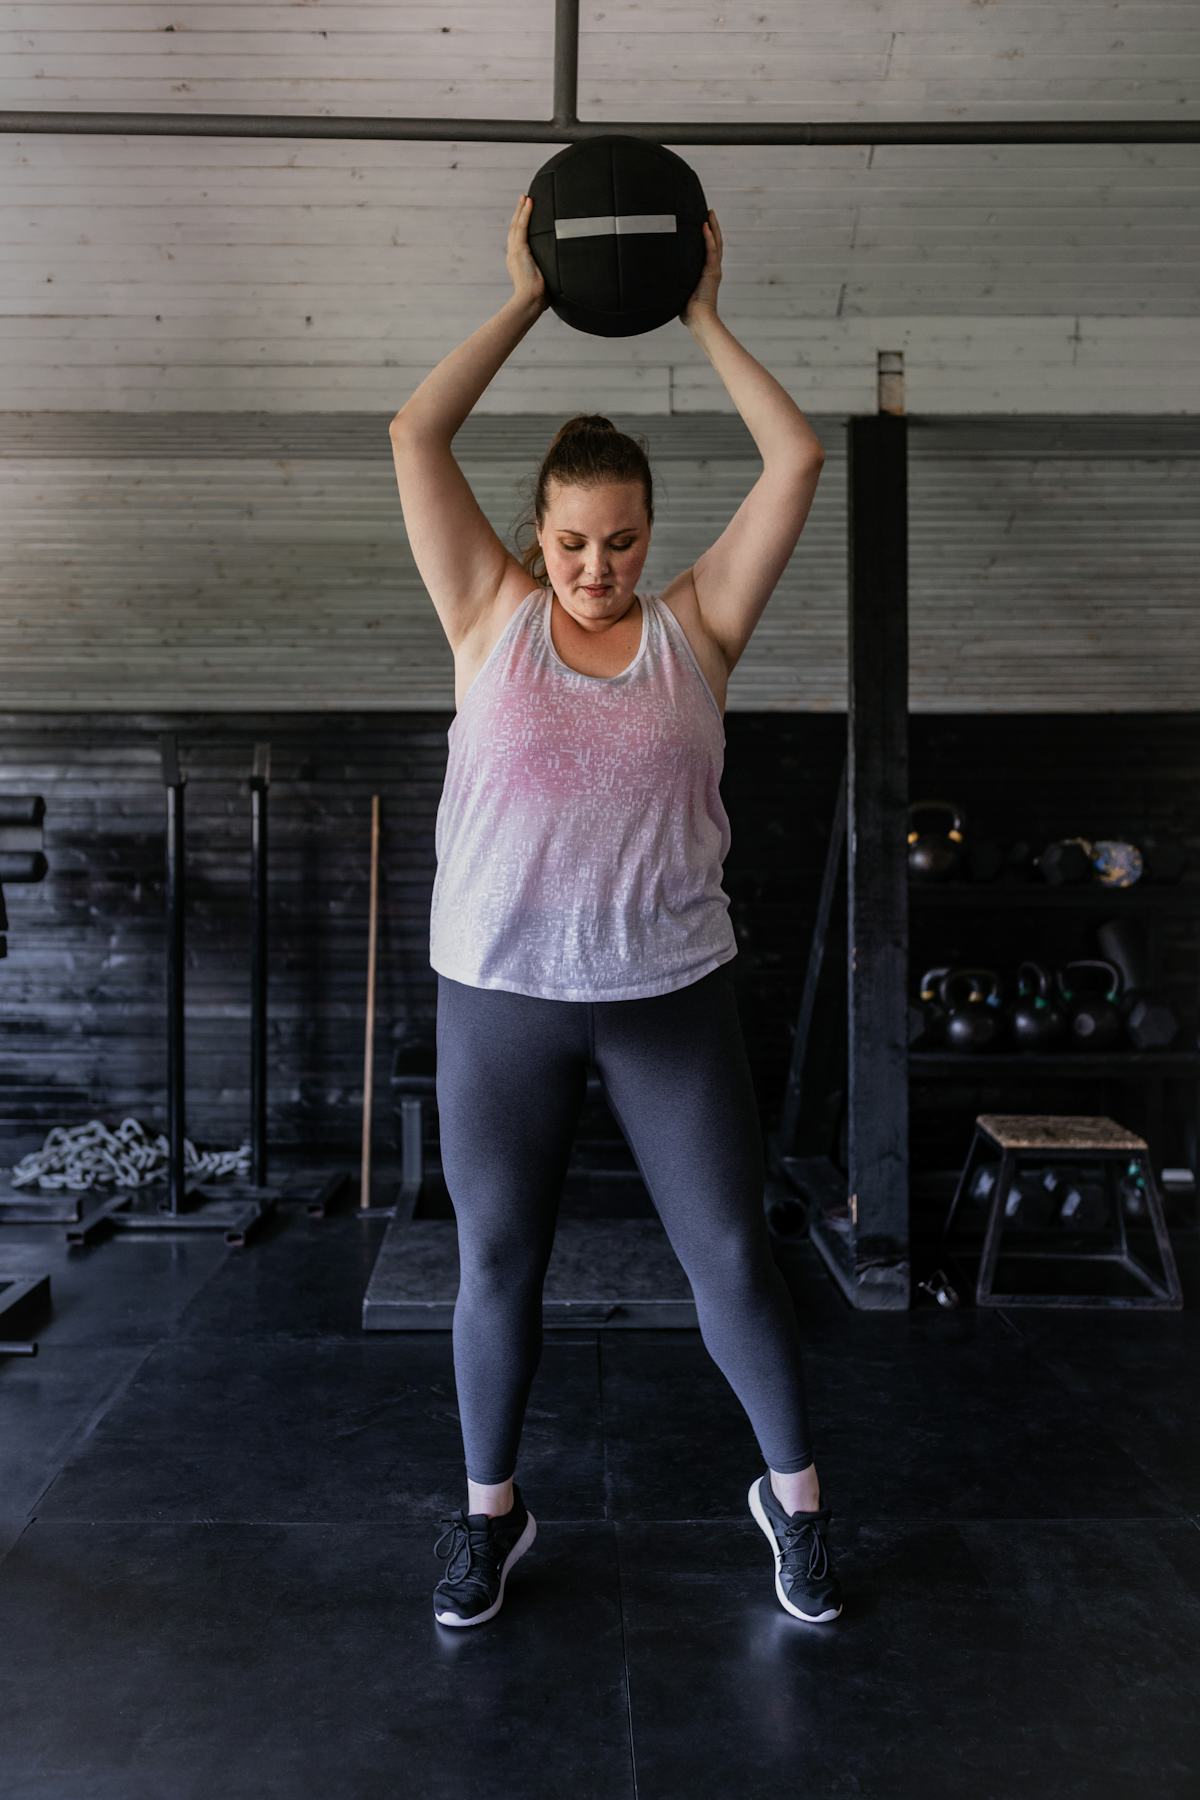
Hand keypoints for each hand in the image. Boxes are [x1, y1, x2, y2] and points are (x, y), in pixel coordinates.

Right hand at [507, 194, 547, 315]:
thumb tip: (561, 281)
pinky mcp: (519, 250)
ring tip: (525, 197)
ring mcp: (515, 251)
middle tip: (523, 199)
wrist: (531, 300)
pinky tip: (529, 203)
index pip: (518, 239)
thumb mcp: (543, 283)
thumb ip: (548, 277)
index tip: (525, 215)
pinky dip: (525, 213)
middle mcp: (513, 255)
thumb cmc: (538, 298)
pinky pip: (521, 227)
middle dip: (519, 213)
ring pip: (517, 225)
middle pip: (515, 229)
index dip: (520, 226)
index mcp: (517, 262)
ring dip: (521, 209)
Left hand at [679, 210, 721, 326]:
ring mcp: (713, 269)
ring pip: (716, 243)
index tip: (703, 223)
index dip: (707, 236)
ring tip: (709, 213)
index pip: (709, 250)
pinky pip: (711, 251)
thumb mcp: (680, 290)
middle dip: (713, 226)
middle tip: (709, 212)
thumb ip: (675, 281)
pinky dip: (708, 238)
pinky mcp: (712, 272)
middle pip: (715, 242)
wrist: (698, 319)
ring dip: (713, 227)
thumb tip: (658, 277)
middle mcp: (712, 269)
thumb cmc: (688, 310)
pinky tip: (705, 226)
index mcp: (706, 273)